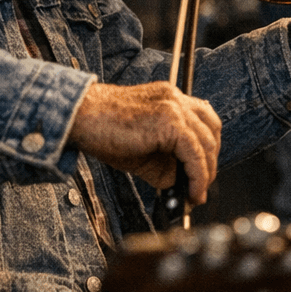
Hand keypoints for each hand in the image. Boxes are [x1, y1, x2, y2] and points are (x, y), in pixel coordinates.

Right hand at [68, 81, 221, 203]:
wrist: (79, 117)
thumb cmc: (102, 131)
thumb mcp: (141, 149)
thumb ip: (164, 163)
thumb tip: (180, 186)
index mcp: (170, 99)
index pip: (203, 121)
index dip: (208, 149)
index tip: (202, 174)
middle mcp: (176, 98)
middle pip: (211, 130)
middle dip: (211, 162)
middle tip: (200, 187)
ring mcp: (174, 106)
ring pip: (206, 142)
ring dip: (206, 172)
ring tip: (196, 193)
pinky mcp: (169, 120)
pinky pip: (194, 151)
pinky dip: (198, 174)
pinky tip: (192, 190)